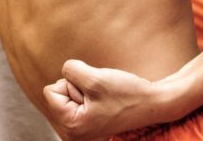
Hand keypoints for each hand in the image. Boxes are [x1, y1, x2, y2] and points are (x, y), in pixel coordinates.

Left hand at [43, 60, 159, 139]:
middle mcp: (74, 130)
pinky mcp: (91, 117)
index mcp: (72, 126)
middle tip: (102, 95)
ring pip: (71, 89)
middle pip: (60, 90)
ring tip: (105, 96)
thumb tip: (64, 71)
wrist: (151, 102)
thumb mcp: (94, 78)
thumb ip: (70, 71)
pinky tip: (107, 99)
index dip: (71, 83)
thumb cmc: (125, 93)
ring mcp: (83, 125)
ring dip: (87, 86)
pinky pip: (81, 93)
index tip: (93, 93)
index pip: (50, 91)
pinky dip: (92, 89)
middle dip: (79, 85)